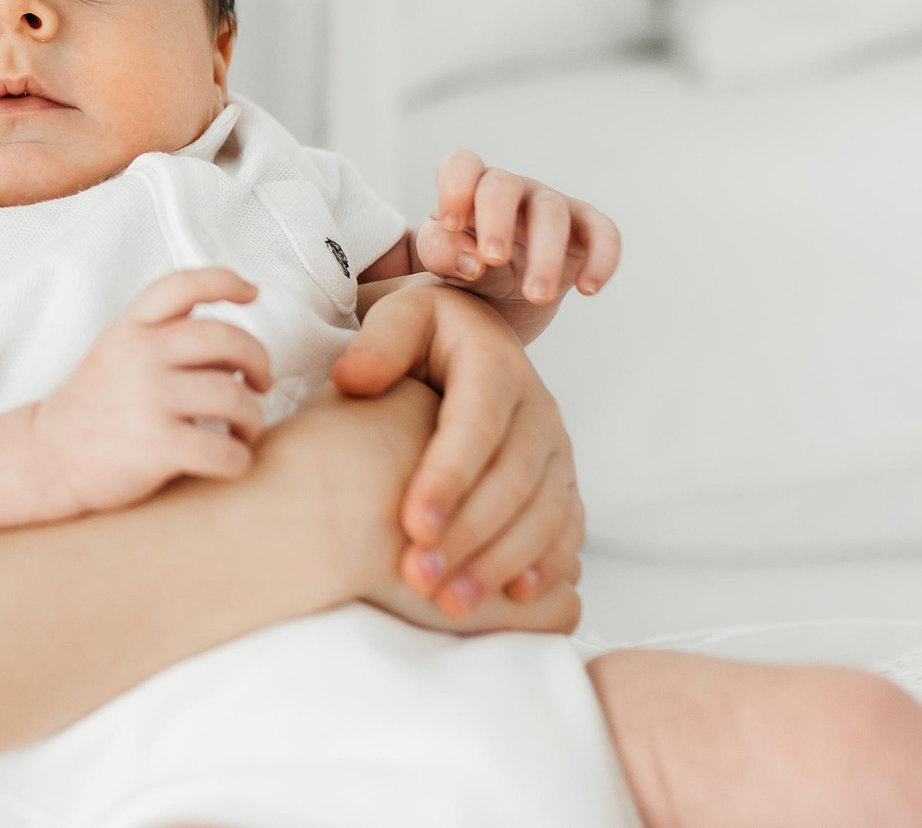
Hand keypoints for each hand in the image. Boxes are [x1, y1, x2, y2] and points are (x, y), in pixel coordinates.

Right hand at [28, 268, 274, 515]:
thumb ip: (161, 334)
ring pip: (235, 398)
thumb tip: (229, 341)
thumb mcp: (116, 350)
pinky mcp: (157, 446)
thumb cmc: (93, 407)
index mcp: (132, 329)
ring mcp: (149, 399)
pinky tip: (232, 460)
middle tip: (262, 381)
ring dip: (253, 418)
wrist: (47, 456)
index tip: (251, 292)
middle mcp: (141, 356)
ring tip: (245, 430)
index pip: (183, 285)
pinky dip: (240, 459)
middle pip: (227, 340)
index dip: (224, 281)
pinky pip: (224, 451)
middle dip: (258, 361)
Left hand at [329, 283, 583, 619]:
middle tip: (419, 578)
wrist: (471, 341)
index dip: (449, 477)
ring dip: (500, 563)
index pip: (477, 425)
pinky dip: (547, 566)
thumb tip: (354, 378)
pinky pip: (567, 529)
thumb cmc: (423, 335)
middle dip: (468, 535)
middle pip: (514, 480)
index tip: (412, 524)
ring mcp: (556, 451)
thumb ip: (379, 343)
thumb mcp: (399, 318)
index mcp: (496, 365)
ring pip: (544, 514)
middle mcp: (539, 409)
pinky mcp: (562, 483)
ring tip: (449, 603)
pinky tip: (514, 599)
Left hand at [417, 150, 620, 308]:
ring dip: (545, 254)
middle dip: (497, 221)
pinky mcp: (585, 230)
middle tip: (492, 260)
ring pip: (552, 213)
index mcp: (469, 190)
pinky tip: (587, 289)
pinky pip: (602, 233)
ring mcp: (550, 206)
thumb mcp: (441, 264)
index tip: (451, 223)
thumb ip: (440, 252)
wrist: (501, 302)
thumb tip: (472, 260)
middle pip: (503, 186)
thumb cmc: (465, 270)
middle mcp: (510, 191)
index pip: (462, 166)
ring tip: (536, 295)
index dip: (455, 187)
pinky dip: (601, 258)